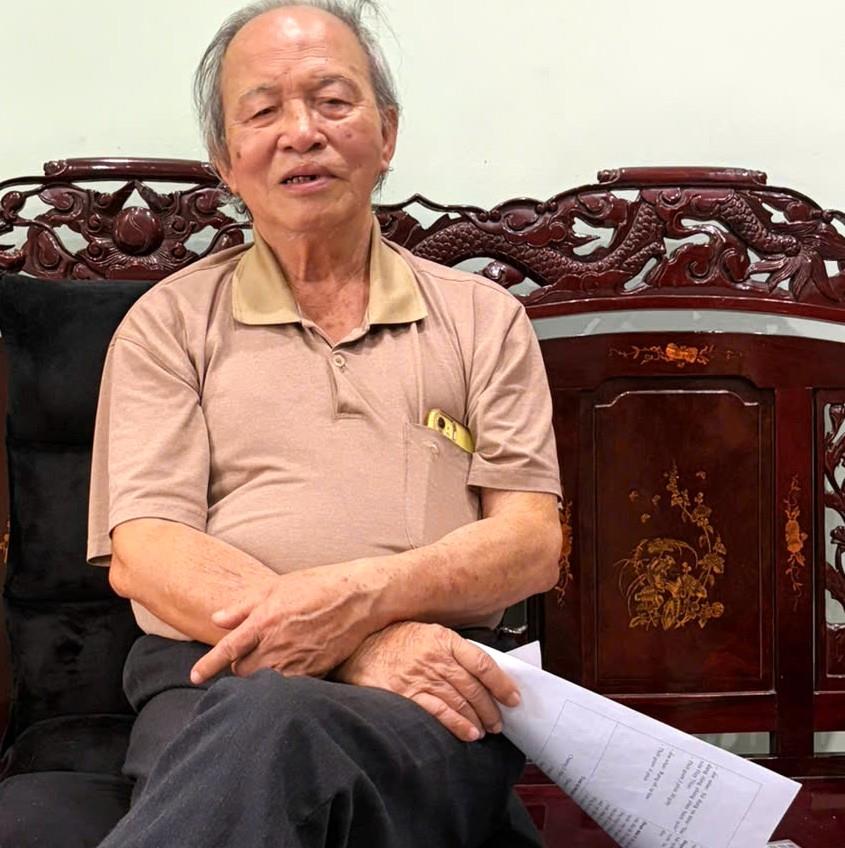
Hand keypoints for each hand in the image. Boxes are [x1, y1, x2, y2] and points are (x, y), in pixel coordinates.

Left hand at [190, 563, 381, 683]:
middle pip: (243, 672)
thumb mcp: (278, 587)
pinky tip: (288, 669)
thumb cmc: (318, 585)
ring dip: (260, 676)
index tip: (195, 677)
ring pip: (265, 682)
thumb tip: (217, 619)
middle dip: (240, 667)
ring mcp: (297, 660)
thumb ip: (245, 605)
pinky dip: (283, 682)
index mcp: (265, 621)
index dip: (208, 666)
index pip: (228, 649)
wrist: (359, 597)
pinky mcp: (315, 671)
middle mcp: (278, 644)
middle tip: (247, 656)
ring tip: (266, 664)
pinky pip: (290, 686)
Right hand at [333, 621, 519, 741]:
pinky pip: (440, 713)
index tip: (513, 696)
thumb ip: (450, 648)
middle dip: (492, 707)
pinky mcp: (408, 695)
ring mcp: (422, 677)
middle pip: (474, 687)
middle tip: (500, 719)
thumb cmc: (392, 640)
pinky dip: (458, 725)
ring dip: (479, 719)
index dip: (502, 683)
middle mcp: (436, 658)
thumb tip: (480, 670)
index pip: (482, 663)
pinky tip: (469, 733)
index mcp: (443, 639)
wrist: (358, 647)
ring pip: (461, 702)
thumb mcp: (426, 632)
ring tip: (487, 728)